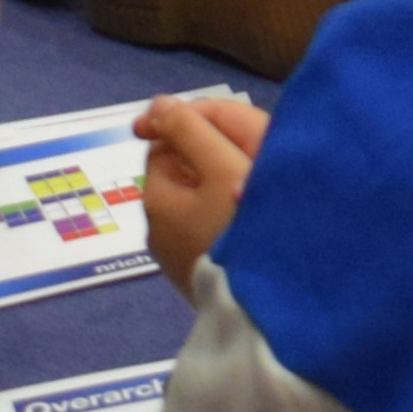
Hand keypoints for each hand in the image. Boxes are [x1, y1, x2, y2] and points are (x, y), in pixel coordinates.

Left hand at [137, 90, 270, 283]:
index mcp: (155, 196)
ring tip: (254, 199)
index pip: (167, 143)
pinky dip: (225, 225)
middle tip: (252, 168)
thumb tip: (158, 104)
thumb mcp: (220, 164)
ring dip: (221, 196)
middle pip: (183, 176)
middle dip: (212, 164)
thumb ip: (190, 128)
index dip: (199, 132)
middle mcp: (154, 229)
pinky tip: (250, 231)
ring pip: (197, 207)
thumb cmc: (239, 226)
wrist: (258, 307)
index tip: (236, 139)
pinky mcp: (196, 280)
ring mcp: (174, 259)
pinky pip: (208, 235)